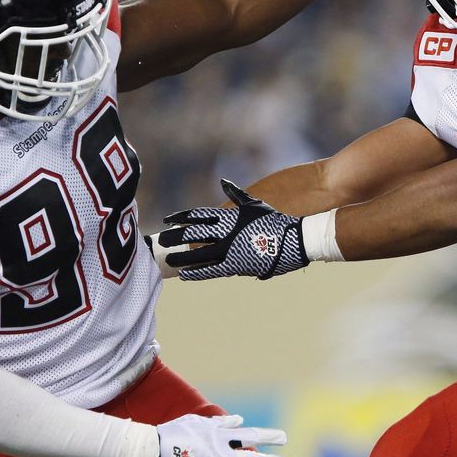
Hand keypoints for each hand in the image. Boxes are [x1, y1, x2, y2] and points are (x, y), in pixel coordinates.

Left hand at [159, 179, 308, 280]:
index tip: (167, 219)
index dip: (181, 217)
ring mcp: (230, 249)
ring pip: (198, 254)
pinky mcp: (236, 265)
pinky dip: (197, 272)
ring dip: (182, 257)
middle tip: (162, 240)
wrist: (294, 240)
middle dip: (176, 237)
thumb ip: (237, 194)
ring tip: (169, 259)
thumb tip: (224, 181)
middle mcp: (226, 232)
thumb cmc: (276, 221)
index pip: (198, 215)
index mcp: (228, 216)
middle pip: (193, 234)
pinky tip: (185, 275)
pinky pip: (211, 270)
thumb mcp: (255, 204)